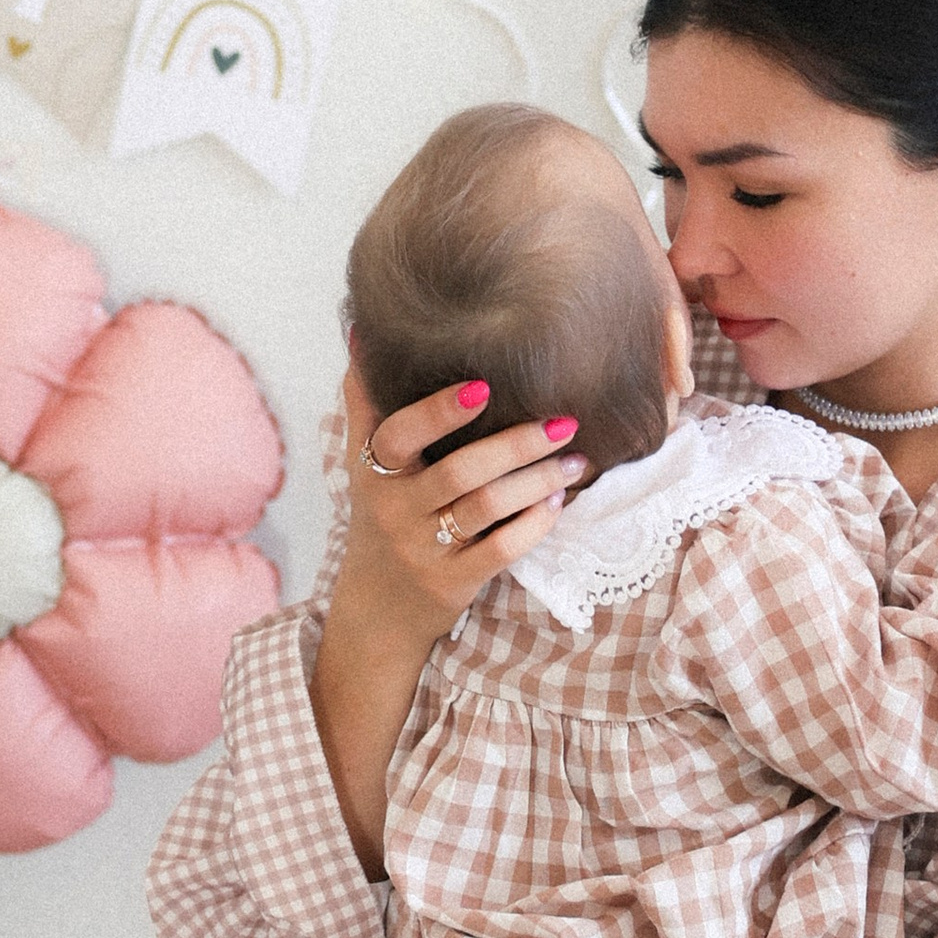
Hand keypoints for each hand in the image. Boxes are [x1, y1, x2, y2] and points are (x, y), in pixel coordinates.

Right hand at [337, 358, 584, 641]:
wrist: (377, 610)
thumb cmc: (382, 517)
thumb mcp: (363, 463)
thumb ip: (366, 400)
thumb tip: (361, 327)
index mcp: (375, 472)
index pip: (399, 435)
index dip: (439, 411)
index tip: (485, 386)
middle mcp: (396, 509)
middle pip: (459, 471)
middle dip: (517, 444)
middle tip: (562, 421)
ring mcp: (426, 549)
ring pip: (487, 508)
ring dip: (538, 480)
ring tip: (577, 459)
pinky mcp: (454, 581)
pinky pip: (501, 550)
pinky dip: (534, 524)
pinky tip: (557, 502)